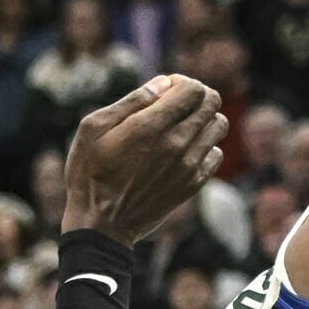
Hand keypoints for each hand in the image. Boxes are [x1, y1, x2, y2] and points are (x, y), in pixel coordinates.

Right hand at [63, 75, 226, 246]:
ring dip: (204, 119)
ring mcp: (188, 166)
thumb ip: (131, 102)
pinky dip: (205, 147)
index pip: (193, 89)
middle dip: (196, 96)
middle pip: (211, 103)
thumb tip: (162, 84)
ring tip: (182, 127)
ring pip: (219, 127)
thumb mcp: (93, 128)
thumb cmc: (89, 173)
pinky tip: (183, 151)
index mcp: (150, 126)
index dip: (181, 82)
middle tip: (175, 105)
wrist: (102, 225)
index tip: (164, 91)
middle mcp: (176, 144)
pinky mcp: (192, 185)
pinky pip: (216, 155)